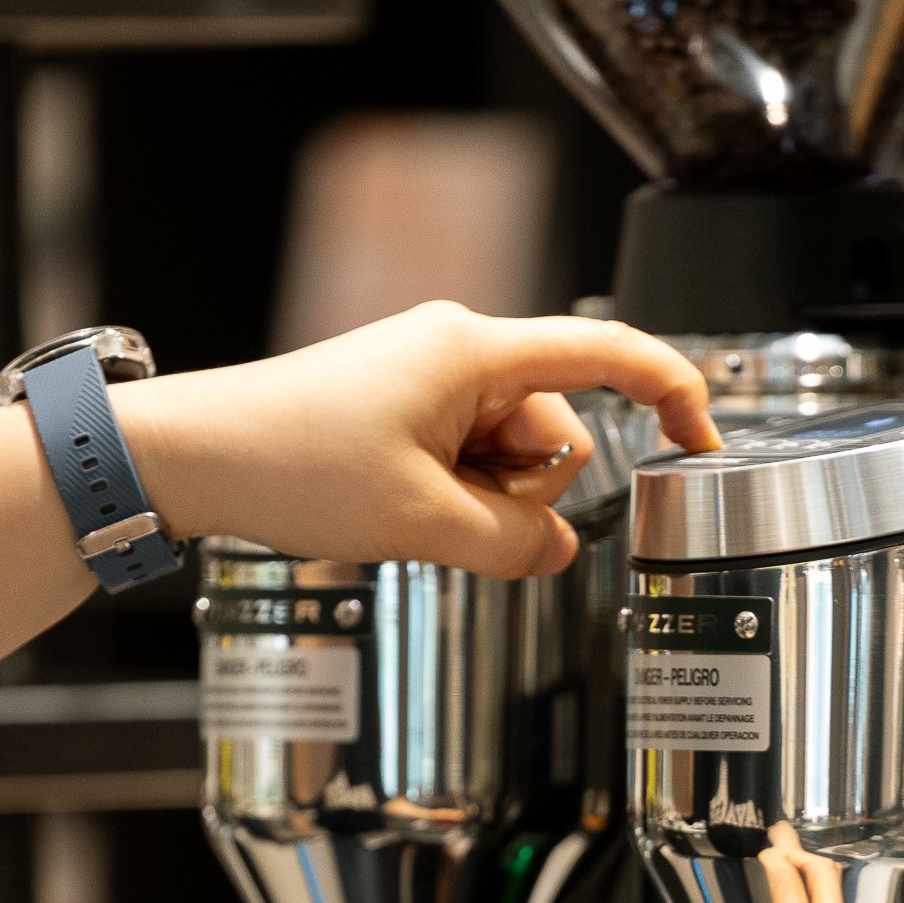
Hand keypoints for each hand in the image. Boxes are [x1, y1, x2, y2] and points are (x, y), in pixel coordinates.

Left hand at [117, 304, 718, 579]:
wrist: (197, 455)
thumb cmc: (294, 462)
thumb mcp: (425, 524)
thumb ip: (517, 543)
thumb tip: (559, 550)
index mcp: (476, 352)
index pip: (605, 354)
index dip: (670, 392)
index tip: (705, 437)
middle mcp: (461, 352)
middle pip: (558, 432)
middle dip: (528, 490)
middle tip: (449, 511)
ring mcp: (434, 381)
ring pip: (516, 458)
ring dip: (487, 501)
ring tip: (414, 510)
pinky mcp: (410, 408)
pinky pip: (472, 462)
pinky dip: (457, 496)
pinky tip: (401, 506)